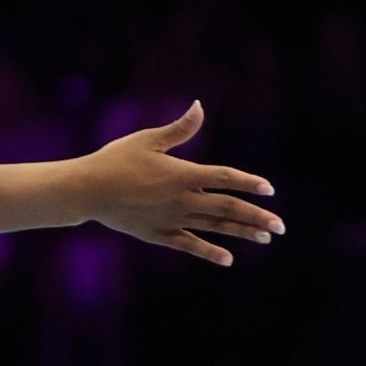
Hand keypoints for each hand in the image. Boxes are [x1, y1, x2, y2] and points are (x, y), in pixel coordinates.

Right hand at [80, 101, 281, 266]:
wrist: (85, 190)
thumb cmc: (114, 160)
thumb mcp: (147, 140)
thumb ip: (179, 129)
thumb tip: (200, 106)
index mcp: (182, 173)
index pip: (226, 178)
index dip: (249, 183)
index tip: (269, 189)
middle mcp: (182, 198)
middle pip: (228, 208)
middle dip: (257, 217)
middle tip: (280, 226)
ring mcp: (170, 218)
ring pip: (214, 227)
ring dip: (241, 232)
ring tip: (265, 237)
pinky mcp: (157, 233)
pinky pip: (188, 244)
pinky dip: (209, 251)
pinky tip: (228, 258)